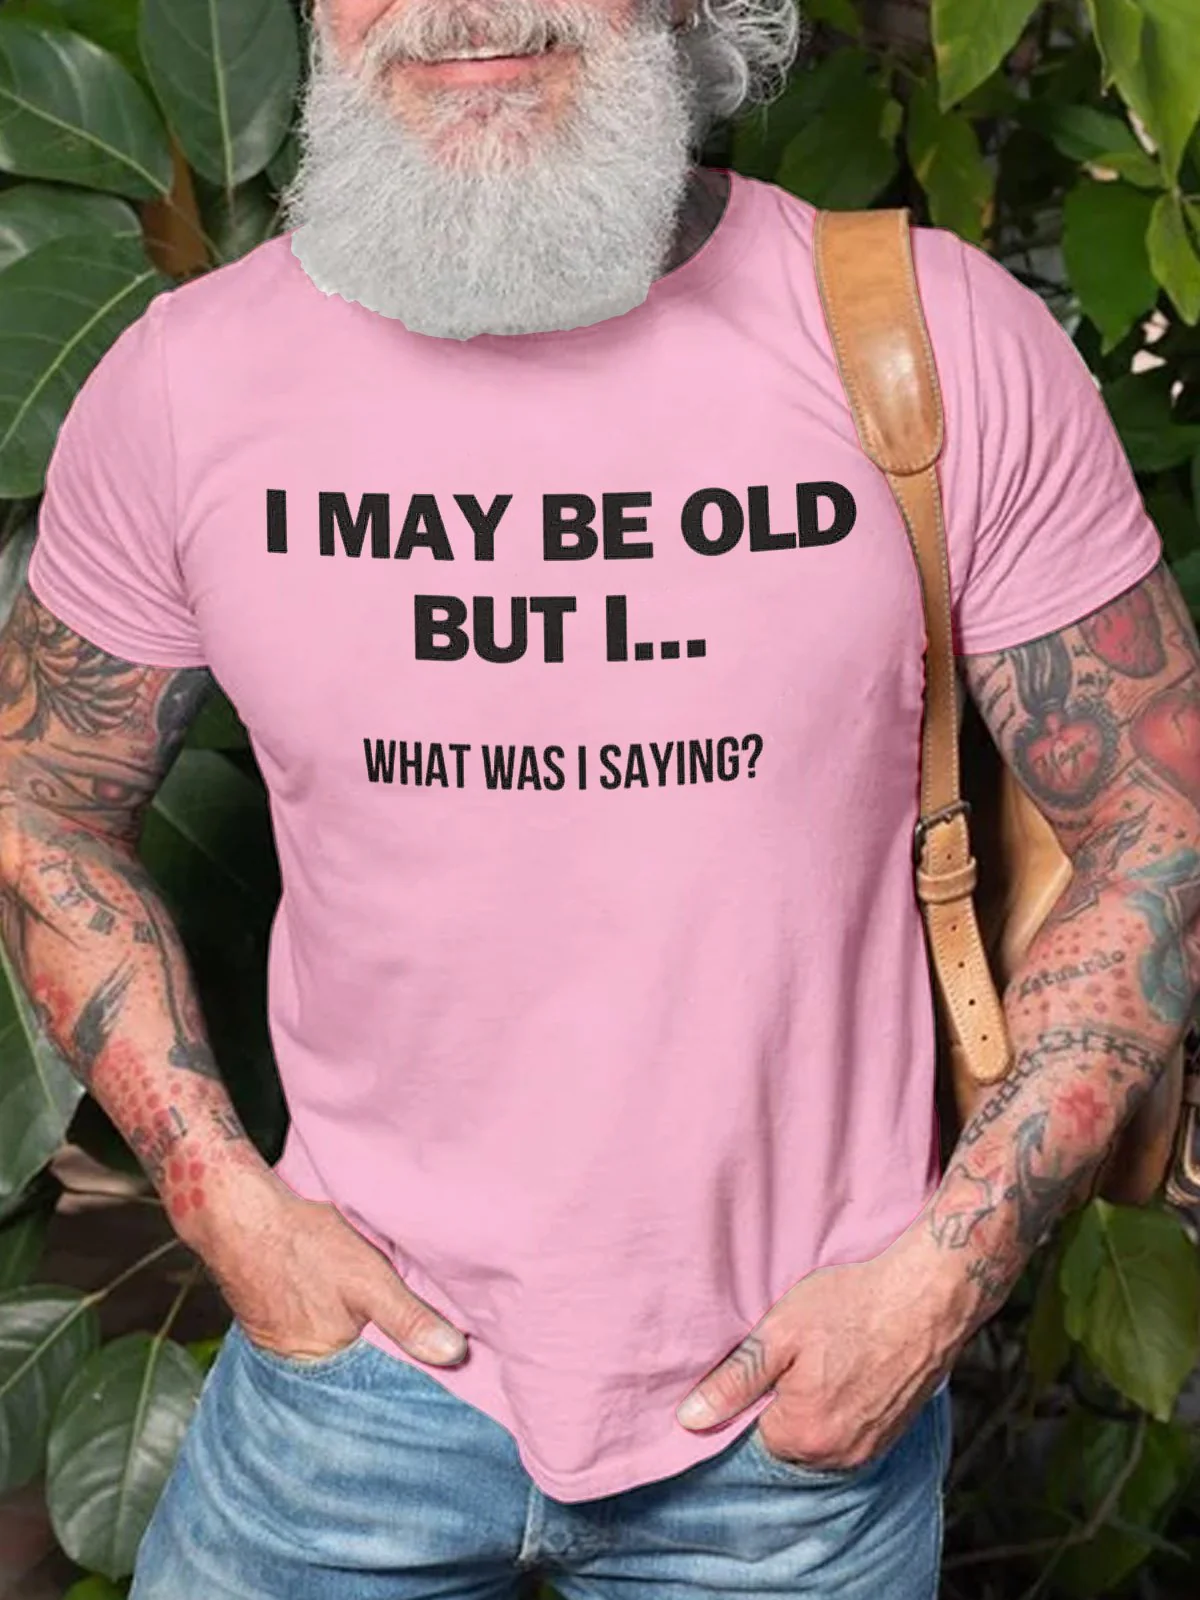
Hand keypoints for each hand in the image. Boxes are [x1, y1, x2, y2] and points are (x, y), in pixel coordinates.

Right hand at [177, 1165, 467, 1366]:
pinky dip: (338, 1326)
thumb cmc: (301, 1244)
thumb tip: (454, 1355)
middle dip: (387, 1362)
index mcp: (325, 1367)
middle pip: (357, 1374)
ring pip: (338, 1354)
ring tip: (391, 1327)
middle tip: (425, 1347)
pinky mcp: (275, 1326)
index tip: (444, 1370)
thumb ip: (408, 1318)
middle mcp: (301, 1368)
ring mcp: (283, 1348)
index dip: (410, 1375)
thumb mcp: (368, 1279)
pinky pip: (317, 1336)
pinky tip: (349, 1309)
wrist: (239, 1215)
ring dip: (363, 1342)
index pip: (379, 1388)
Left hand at [675, 1231, 962, 1470]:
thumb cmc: (852, 1304)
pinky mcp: (892, 1435)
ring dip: (814, 1404)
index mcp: (802, 1434)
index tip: (766, 1357)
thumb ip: (734, 1381)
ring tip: (826, 1356)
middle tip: (797, 1352)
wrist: (927, 1296)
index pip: (750, 1431)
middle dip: (783, 1401)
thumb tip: (689, 1420)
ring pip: (819, 1435)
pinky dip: (843, 1405)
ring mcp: (870, 1449)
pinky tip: (848, 1367)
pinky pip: (849, 1431)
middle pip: (786, 1437)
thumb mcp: (780, 1332)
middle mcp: (838, 1455)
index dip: (752, 1392)